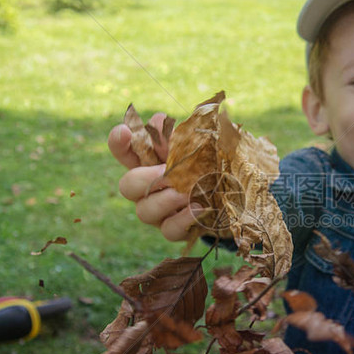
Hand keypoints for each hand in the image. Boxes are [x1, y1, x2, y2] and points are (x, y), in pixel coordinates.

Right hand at [107, 116, 199, 241]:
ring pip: (144, 211)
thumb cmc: (211, 164)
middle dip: (144, 178)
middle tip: (166, 172)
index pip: (124, 151)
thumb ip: (177, 134)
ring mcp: (160, 213)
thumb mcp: (198, 144)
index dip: (118, 142)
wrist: (234, 195)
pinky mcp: (176, 230)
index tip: (124, 132)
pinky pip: (170, 230)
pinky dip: (183, 218)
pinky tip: (200, 207)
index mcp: (149, 163)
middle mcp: (148, 189)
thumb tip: (159, 123)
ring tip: (186, 192)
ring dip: (165, 199)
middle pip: (127, 186)